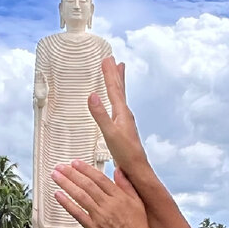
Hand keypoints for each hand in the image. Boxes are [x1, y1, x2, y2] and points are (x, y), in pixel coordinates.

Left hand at [52, 160, 150, 227]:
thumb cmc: (138, 227)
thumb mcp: (138, 202)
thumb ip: (127, 185)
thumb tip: (118, 170)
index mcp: (119, 197)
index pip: (99, 178)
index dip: (86, 169)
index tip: (75, 163)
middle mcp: (108, 205)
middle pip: (87, 185)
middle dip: (72, 174)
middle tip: (60, 166)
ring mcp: (100, 216)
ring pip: (80, 196)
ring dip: (66, 184)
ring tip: (56, 176)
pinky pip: (77, 213)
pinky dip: (67, 203)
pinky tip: (58, 195)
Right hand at [90, 56, 147, 172]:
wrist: (136, 168)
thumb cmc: (125, 153)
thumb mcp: (109, 133)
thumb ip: (100, 115)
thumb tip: (92, 95)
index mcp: (122, 112)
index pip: (114, 88)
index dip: (109, 74)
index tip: (106, 59)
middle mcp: (125, 114)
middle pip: (119, 89)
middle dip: (114, 74)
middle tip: (112, 59)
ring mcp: (124, 120)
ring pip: (120, 96)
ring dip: (118, 83)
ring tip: (117, 72)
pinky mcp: (122, 127)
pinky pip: (118, 105)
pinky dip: (115, 97)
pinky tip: (114, 101)